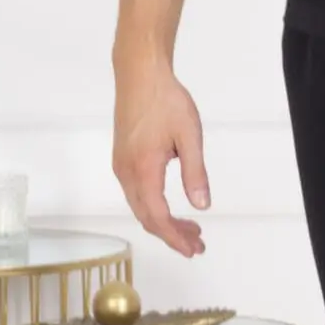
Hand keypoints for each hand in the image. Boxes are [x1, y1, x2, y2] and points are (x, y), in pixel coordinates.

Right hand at [112, 56, 211, 255]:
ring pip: (140, 206)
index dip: (175, 237)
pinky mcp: (122, 159)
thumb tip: (202, 205)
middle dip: (171, 235)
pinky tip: (171, 205)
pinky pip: (136, 193)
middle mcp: (127, 173)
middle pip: (147, 217)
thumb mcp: (189, 136)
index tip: (193, 249)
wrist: (139, 74)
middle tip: (197, 244)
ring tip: (190, 228)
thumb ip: (195, 173)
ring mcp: (121, 166)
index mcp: (143, 170)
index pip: (157, 217)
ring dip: (163, 221)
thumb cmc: (165, 100)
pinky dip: (154, 206)